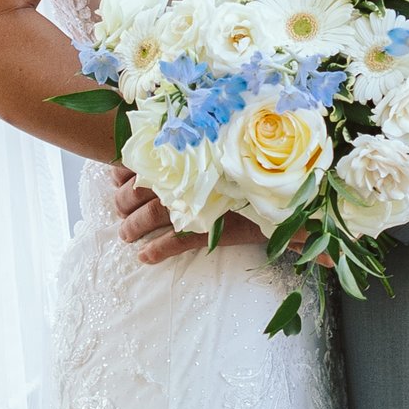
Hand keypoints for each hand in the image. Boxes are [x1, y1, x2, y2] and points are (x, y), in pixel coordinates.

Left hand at [111, 166, 262, 264]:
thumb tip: (166, 151)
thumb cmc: (260, 172)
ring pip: (153, 214)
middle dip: (124, 201)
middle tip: (120, 210)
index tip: (116, 177)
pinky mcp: (212, 229)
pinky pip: (176, 241)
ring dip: (134, 226)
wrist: (292, 204)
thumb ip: (200, 152)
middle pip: (143, 187)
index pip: (147, 159)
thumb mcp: (228, 155)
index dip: (126, 169)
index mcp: (192, 155)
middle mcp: (192, 176)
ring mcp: (201, 202)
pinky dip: (157, 250)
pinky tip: (145, 257)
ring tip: (126, 236)